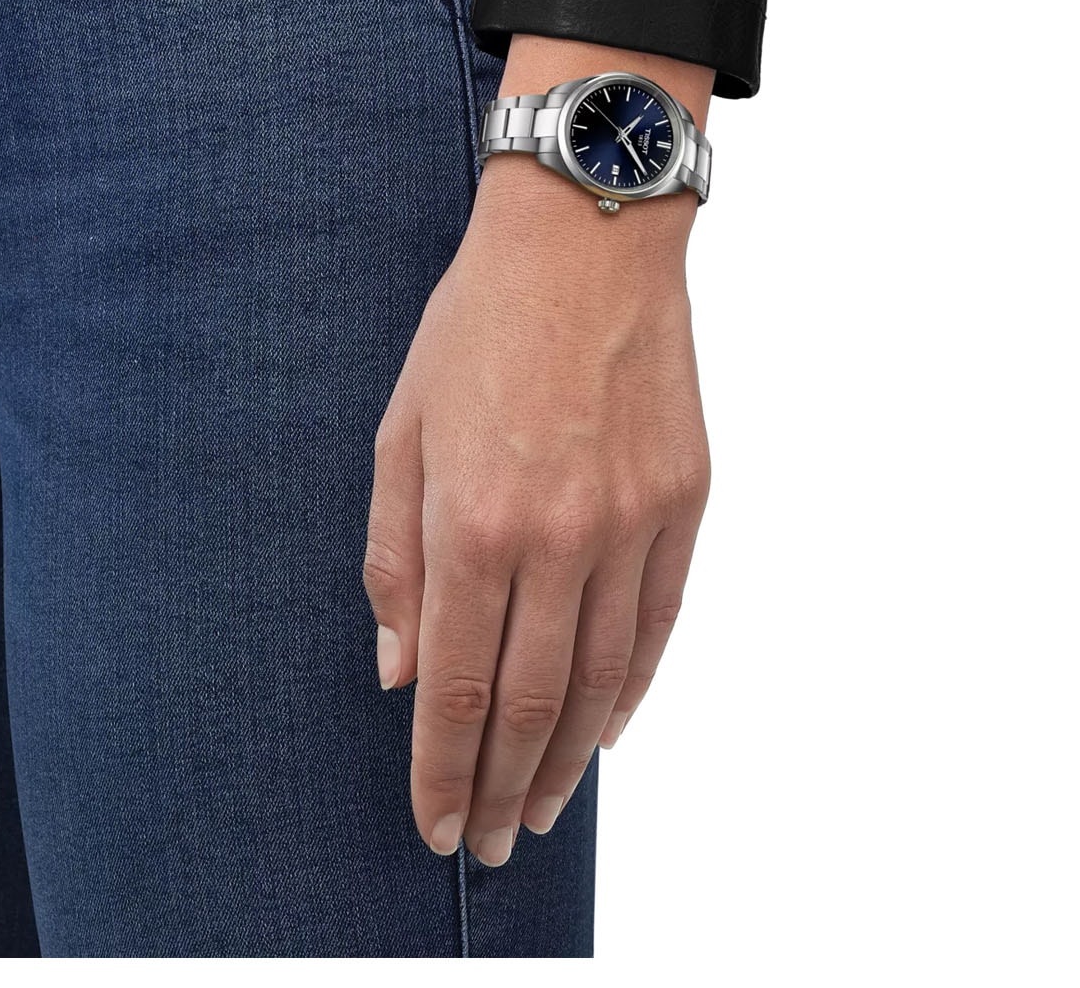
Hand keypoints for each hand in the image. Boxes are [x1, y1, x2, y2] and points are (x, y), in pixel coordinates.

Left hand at [363, 41, 713, 866]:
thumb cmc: (475, 328)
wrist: (587, 237)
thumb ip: (393, 556)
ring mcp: (633, 524)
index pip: (453, 686)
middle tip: (485, 842)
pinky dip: (631, 690)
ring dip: (566, 758)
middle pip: (528, 703)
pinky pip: (659, 625)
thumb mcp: (400, 431)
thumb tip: (396, 668)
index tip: (434, 824)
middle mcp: (559, 538)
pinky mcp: (686, 503)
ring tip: (539, 807)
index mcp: (475, 521)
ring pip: (601, 680)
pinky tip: (603, 729)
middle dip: (500, 787)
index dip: (442, 769)